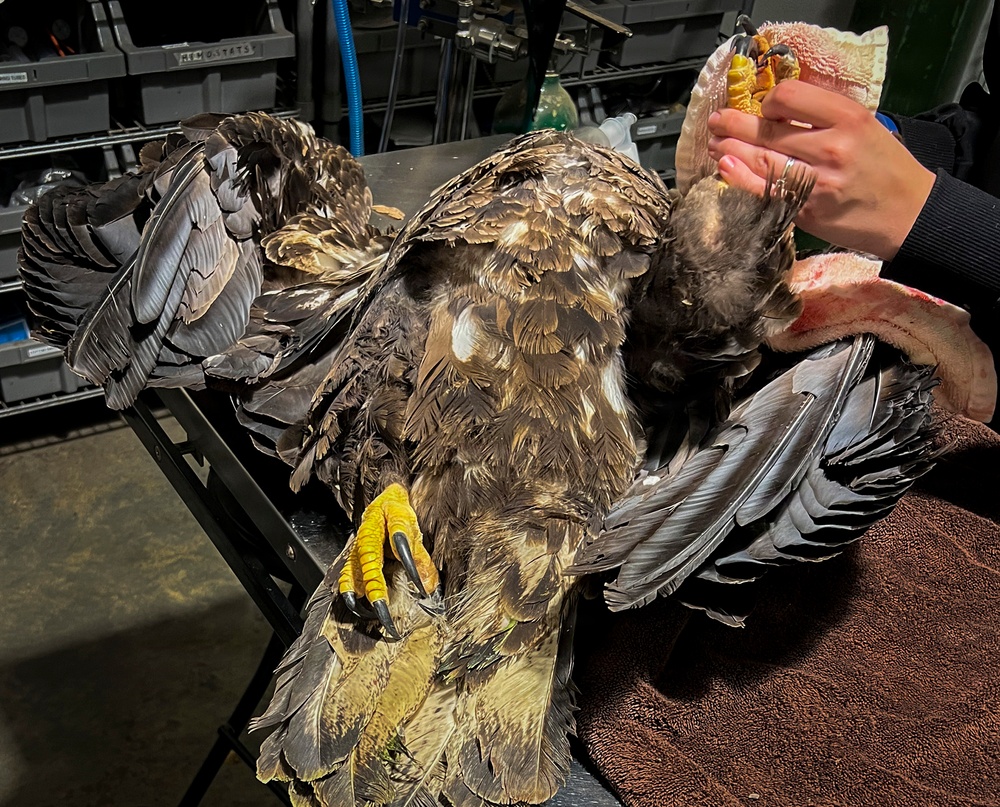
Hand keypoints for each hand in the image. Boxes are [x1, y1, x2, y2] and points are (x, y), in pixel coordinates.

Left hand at [706, 80, 935, 260]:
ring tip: (715, 144)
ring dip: (730, 150)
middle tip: (717, 122)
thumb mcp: (864, 126)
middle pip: (767, 130)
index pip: (789, 97)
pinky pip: (763, 191)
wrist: (908, 214)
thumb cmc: (884, 166)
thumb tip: (775, 109)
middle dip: (734, 124)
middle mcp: (831, 147)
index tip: (764, 109)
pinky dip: (739, 178)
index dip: (768, 102)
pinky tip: (726, 167)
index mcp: (848, 119)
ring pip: (761, 159)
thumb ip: (823, 115)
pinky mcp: (805, 210)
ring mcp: (816, 182)